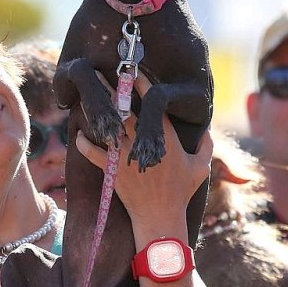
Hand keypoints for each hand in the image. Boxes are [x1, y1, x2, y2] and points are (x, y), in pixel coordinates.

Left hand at [75, 72, 212, 245]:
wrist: (160, 217)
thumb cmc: (181, 193)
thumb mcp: (201, 167)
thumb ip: (206, 146)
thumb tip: (208, 130)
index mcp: (164, 136)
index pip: (151, 104)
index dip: (141, 84)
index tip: (132, 70)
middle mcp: (143, 141)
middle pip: (124, 109)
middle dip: (111, 89)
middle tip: (98, 72)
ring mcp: (125, 155)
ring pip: (108, 126)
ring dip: (96, 111)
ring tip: (84, 96)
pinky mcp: (112, 170)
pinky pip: (93, 153)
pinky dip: (84, 143)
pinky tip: (79, 134)